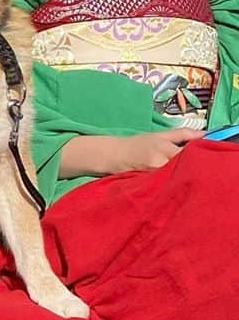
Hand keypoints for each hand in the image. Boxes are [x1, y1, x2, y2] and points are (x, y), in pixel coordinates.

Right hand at [60, 129, 203, 177]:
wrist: (112, 155)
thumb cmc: (136, 144)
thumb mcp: (158, 135)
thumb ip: (182, 134)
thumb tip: (205, 133)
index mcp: (163, 148)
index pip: (189, 155)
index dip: (198, 157)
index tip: (202, 157)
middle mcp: (159, 163)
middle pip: (185, 168)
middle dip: (190, 168)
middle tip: (191, 168)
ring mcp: (153, 176)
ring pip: (176, 178)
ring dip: (181, 177)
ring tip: (179, 175)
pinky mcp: (149, 185)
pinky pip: (166, 185)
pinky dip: (171, 184)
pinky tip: (171, 183)